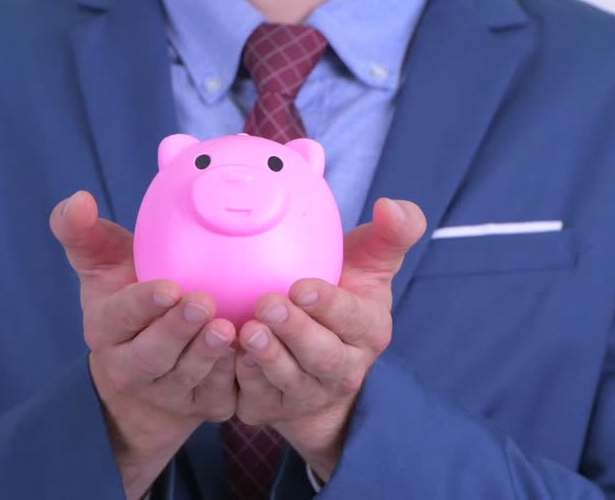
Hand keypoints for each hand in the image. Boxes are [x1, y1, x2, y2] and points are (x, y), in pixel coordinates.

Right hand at [51, 191, 237, 499]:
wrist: (147, 370)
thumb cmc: (128, 298)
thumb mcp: (102, 264)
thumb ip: (83, 231)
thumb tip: (77, 200)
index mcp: (106, 328)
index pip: (120, 317)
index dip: (143, 305)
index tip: (169, 286)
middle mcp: (130, 367)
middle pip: (152, 355)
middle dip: (178, 330)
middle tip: (205, 302)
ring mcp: (166, 392)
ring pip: (186, 378)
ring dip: (208, 355)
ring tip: (229, 328)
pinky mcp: (201, 406)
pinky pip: (217, 396)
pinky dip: (234, 377)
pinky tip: (251, 353)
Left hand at [234, 197, 426, 481]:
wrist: (315, 361)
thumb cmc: (342, 296)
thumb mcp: (369, 263)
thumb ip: (390, 233)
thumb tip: (389, 205)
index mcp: (369, 331)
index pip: (353, 319)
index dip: (329, 306)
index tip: (301, 286)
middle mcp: (343, 369)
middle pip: (322, 357)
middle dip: (295, 332)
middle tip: (266, 304)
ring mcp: (307, 393)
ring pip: (289, 381)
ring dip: (267, 359)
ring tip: (245, 331)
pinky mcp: (273, 408)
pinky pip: (255, 399)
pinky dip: (239, 380)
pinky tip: (224, 356)